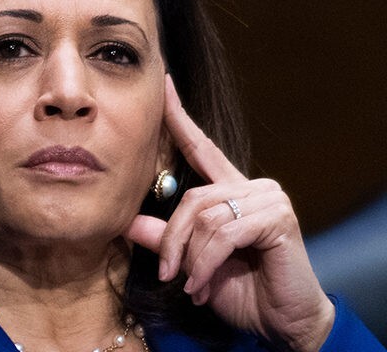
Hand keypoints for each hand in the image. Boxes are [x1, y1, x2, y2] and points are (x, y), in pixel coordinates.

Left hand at [125, 74, 334, 350]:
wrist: (280, 321)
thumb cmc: (239, 288)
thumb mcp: (191, 261)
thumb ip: (164, 237)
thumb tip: (125, 221)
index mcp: (230, 189)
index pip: (200, 146)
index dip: (179, 117)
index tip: (163, 84)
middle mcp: (251, 186)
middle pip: (191, 198)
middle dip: (173, 239)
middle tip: (168, 273)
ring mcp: (268, 198)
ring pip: (205, 216)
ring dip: (190, 257)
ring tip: (189, 284)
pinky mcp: (278, 217)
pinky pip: (224, 232)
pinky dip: (205, 262)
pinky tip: (201, 284)